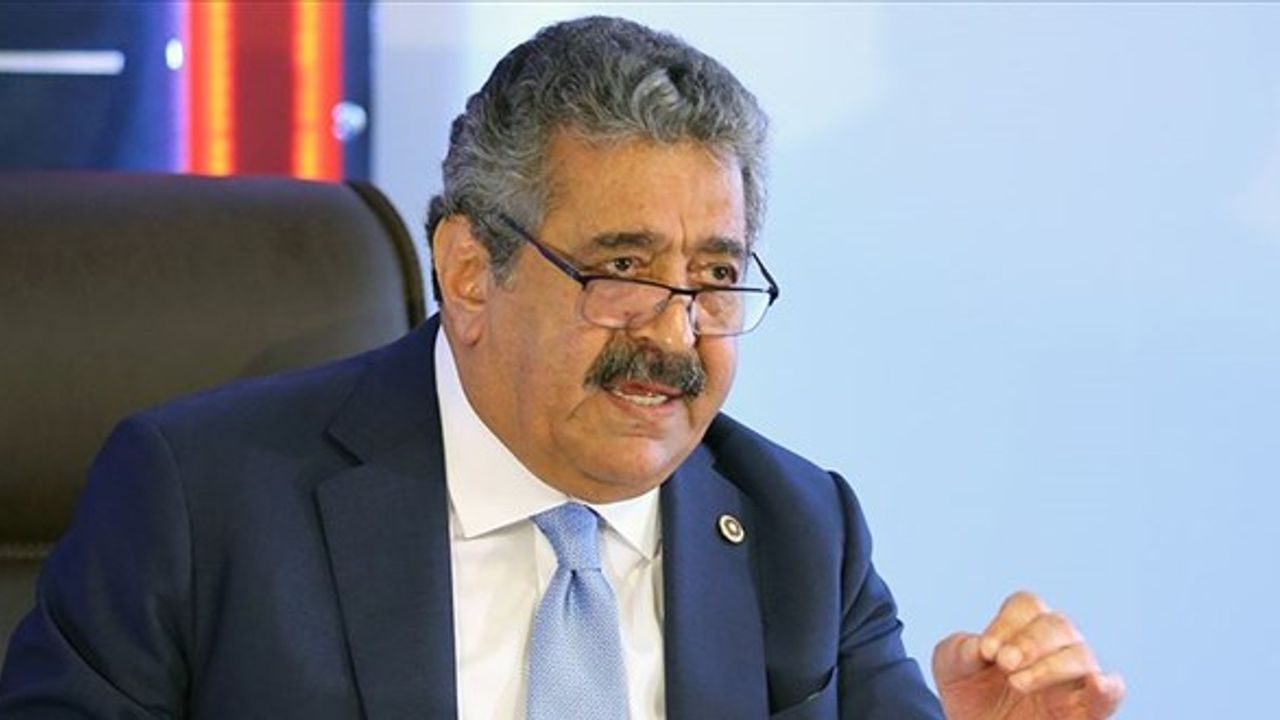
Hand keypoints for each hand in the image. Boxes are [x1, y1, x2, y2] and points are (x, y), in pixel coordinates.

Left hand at [932, 591, 1124, 719]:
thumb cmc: (969, 690)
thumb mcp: (951, 667)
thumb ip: (958, 650)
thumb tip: (978, 648)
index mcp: (1024, 627)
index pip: (1028, 606)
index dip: (1007, 623)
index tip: (986, 650)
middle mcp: (1056, 646)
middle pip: (1058, 625)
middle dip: (1029, 642)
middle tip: (1004, 663)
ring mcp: (1074, 678)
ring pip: (1081, 656)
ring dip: (1049, 667)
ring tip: (1017, 683)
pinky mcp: (1083, 712)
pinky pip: (1109, 696)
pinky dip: (1108, 689)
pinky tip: (1098, 684)